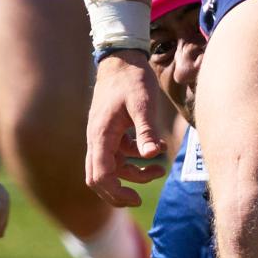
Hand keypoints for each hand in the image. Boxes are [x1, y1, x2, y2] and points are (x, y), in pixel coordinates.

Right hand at [84, 52, 175, 207]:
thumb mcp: (143, 103)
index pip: (100, 175)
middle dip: (117, 192)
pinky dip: (135, 159)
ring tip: (160, 170)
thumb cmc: (132, 79)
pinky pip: (118, 156)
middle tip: (138, 198)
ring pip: (111, 168)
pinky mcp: (110, 132)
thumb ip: (146, 130)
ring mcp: (102, 137)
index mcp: (101, 135)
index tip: (137, 198)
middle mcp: (97, 139)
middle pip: (97, 178)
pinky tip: (156, 151)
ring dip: (133, 175)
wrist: (122, 59)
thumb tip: (153, 155)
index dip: (115, 192)